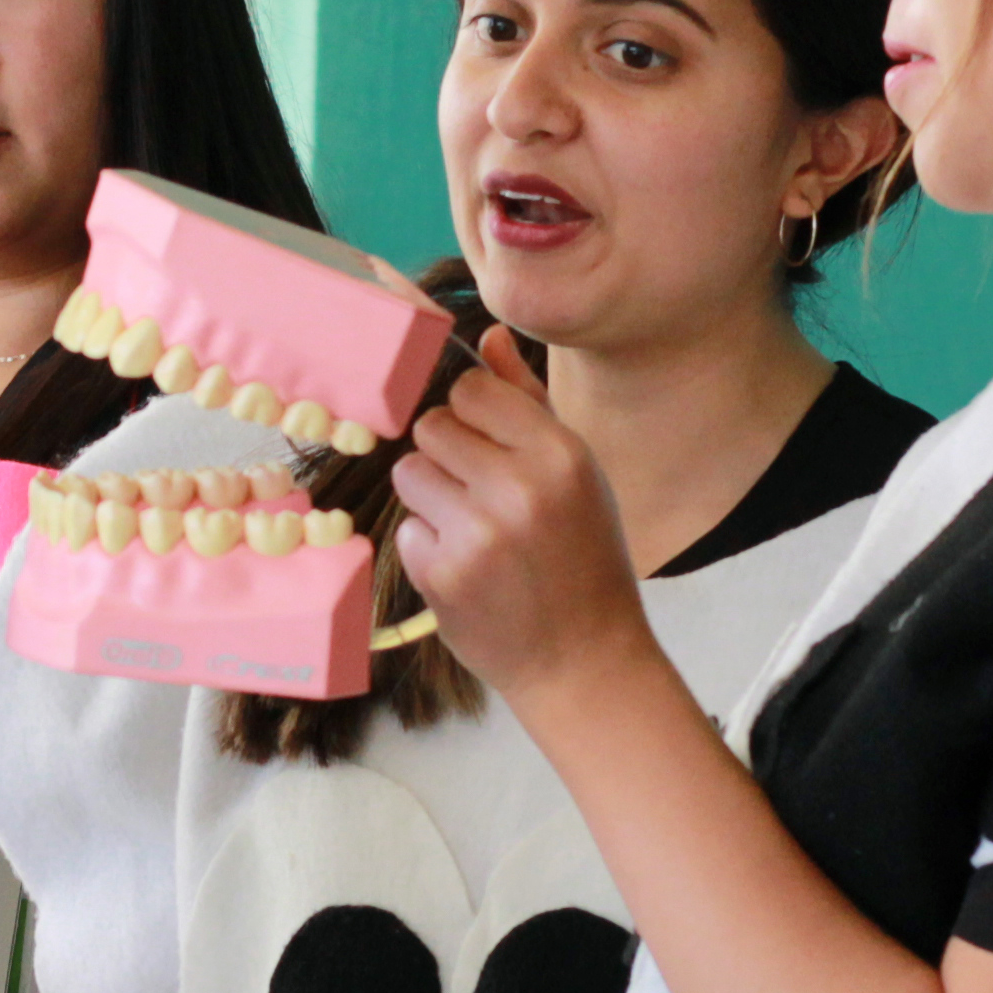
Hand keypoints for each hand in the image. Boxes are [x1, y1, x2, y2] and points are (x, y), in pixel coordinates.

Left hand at [386, 329, 651, 699]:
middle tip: (481, 494)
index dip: (470, 413)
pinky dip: (428, 546)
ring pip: (410, 471)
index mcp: (561, 454)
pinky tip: (469, 570)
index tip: (488, 445)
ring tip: (474, 529)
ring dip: (430, 497)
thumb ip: (527, 401)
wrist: (585, 659)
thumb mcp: (575, 473)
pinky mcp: (443, 573)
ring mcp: (478, 532)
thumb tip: (488, 333)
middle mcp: (520, 487)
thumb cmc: (583, 558)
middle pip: (432, 426)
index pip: (472, 389)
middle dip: (447, 455)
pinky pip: (407, 528)